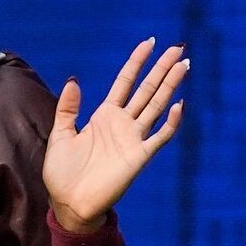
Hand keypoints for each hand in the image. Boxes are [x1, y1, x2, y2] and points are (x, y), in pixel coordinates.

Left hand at [44, 37, 187, 231]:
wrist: (69, 203)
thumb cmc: (63, 172)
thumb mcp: (61, 134)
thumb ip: (68, 108)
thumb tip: (74, 80)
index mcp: (104, 116)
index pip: (125, 82)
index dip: (137, 62)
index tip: (149, 42)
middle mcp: (122, 124)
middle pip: (147, 90)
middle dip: (161, 68)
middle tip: (178, 48)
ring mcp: (133, 139)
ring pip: (156, 106)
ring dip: (171, 86)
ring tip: (184, 65)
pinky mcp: (139, 157)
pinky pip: (160, 137)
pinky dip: (171, 122)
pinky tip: (180, 105)